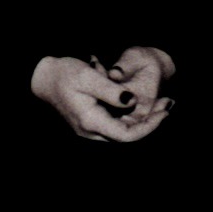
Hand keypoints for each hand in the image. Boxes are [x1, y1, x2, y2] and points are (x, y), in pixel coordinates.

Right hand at [31, 56, 171, 142]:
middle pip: (128, 136)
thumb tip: (132, 102)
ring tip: (162, 103)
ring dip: (144, 120)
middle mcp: (91, 132)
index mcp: (91, 122)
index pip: (126, 136)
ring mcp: (90, 130)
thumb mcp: (89, 76)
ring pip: (123, 132)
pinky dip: (133, 117)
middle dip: (151, 122)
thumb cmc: (64, 74)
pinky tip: (144, 105)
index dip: (149, 127)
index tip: (164, 112)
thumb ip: (111, 91)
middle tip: (169, 103)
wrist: (43, 78)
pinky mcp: (92, 124)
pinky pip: (117, 126)